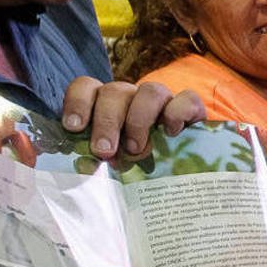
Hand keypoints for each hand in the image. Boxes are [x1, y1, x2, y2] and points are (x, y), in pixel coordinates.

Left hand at [62, 78, 205, 159]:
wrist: (180, 178)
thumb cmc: (137, 170)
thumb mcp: (110, 165)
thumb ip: (95, 161)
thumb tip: (82, 166)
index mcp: (106, 106)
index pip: (87, 87)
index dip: (78, 103)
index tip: (74, 128)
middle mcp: (132, 98)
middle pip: (116, 91)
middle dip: (107, 121)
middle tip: (104, 150)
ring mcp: (163, 101)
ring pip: (150, 90)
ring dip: (139, 120)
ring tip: (135, 149)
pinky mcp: (191, 109)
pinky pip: (186, 99)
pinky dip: (176, 113)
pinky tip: (170, 133)